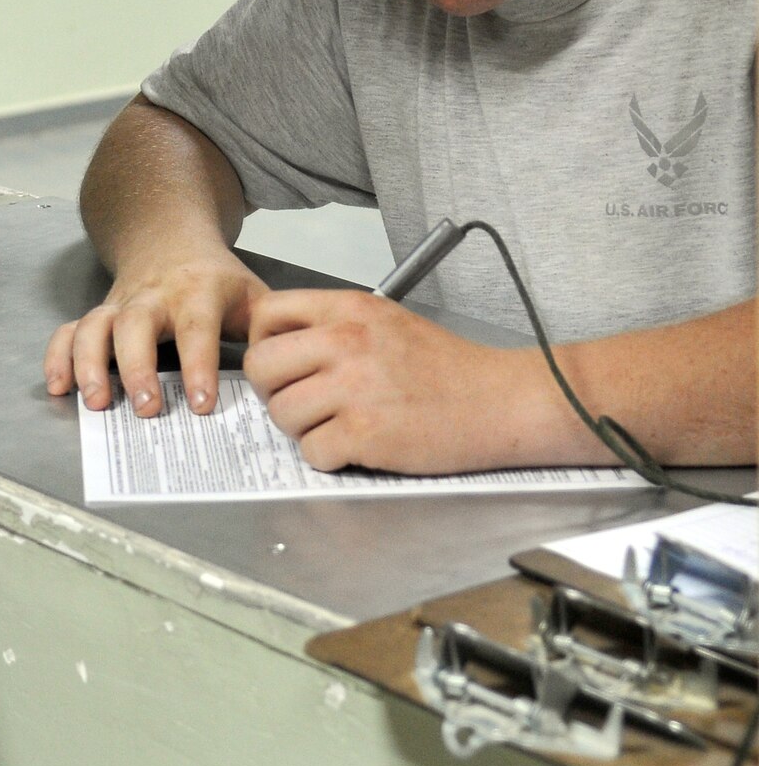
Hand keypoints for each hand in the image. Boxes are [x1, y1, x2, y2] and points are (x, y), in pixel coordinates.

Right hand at [45, 251, 264, 417]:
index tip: (202, 404)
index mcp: (198, 291)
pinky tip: (60, 386)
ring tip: (95, 402)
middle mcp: (153, 296)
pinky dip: (58, 356)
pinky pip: (70, 330)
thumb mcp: (253, 295)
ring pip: (95, 326)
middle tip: (146, 409)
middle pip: (135, 325)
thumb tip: (284, 373)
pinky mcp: (99, 313)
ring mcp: (120, 304)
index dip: (198, 365)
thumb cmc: (216, 281)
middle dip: (137, 367)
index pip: (197, 328)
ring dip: (89, 363)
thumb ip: (270, 331)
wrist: (169, 238)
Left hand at [243, 289, 529, 473]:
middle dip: (272, 390)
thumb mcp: (385, 320)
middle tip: (301, 400)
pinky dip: (328, 456)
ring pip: (281, 413)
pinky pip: (312, 451)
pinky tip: (354, 447)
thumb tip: (280, 344)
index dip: (262, 342)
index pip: (266, 313)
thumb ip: (332, 325)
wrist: (504, 400)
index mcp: (347, 309)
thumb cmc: (448, 366)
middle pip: (260, 366)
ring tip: (335, 425)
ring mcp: (353, 388)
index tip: (280, 362)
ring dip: (301, 428)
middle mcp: (344, 342)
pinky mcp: (365, 434)